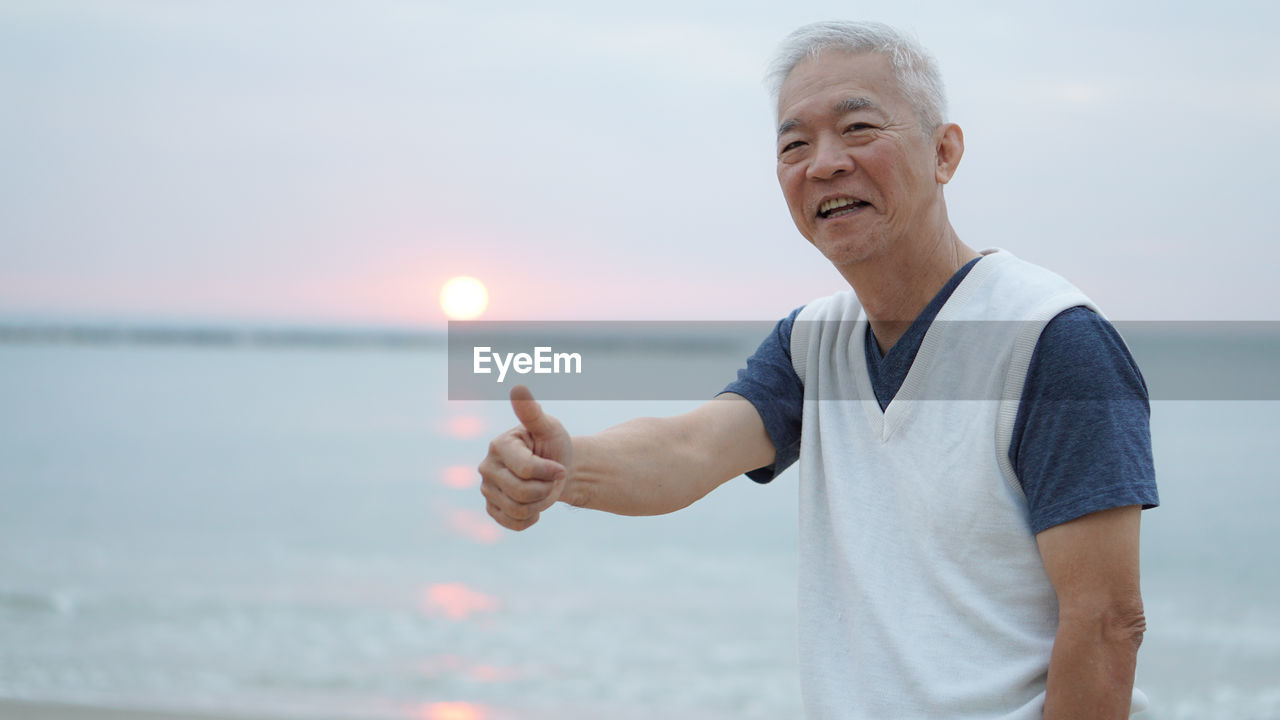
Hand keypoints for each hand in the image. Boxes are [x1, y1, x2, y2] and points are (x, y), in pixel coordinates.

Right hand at [478, 385, 573, 530]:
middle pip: (520, 492)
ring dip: (540, 504)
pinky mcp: (492, 508)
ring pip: (517, 509)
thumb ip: (532, 412)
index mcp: (499, 445)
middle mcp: (487, 467)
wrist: (556, 470)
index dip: (549, 472)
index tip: (560, 467)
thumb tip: (518, 387)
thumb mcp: (549, 427)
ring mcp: (487, 489)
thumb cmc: (552, 445)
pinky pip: (512, 523)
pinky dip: (530, 518)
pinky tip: (535, 506)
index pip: (525, 469)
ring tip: (543, 490)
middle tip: (552, 480)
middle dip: (545, 489)